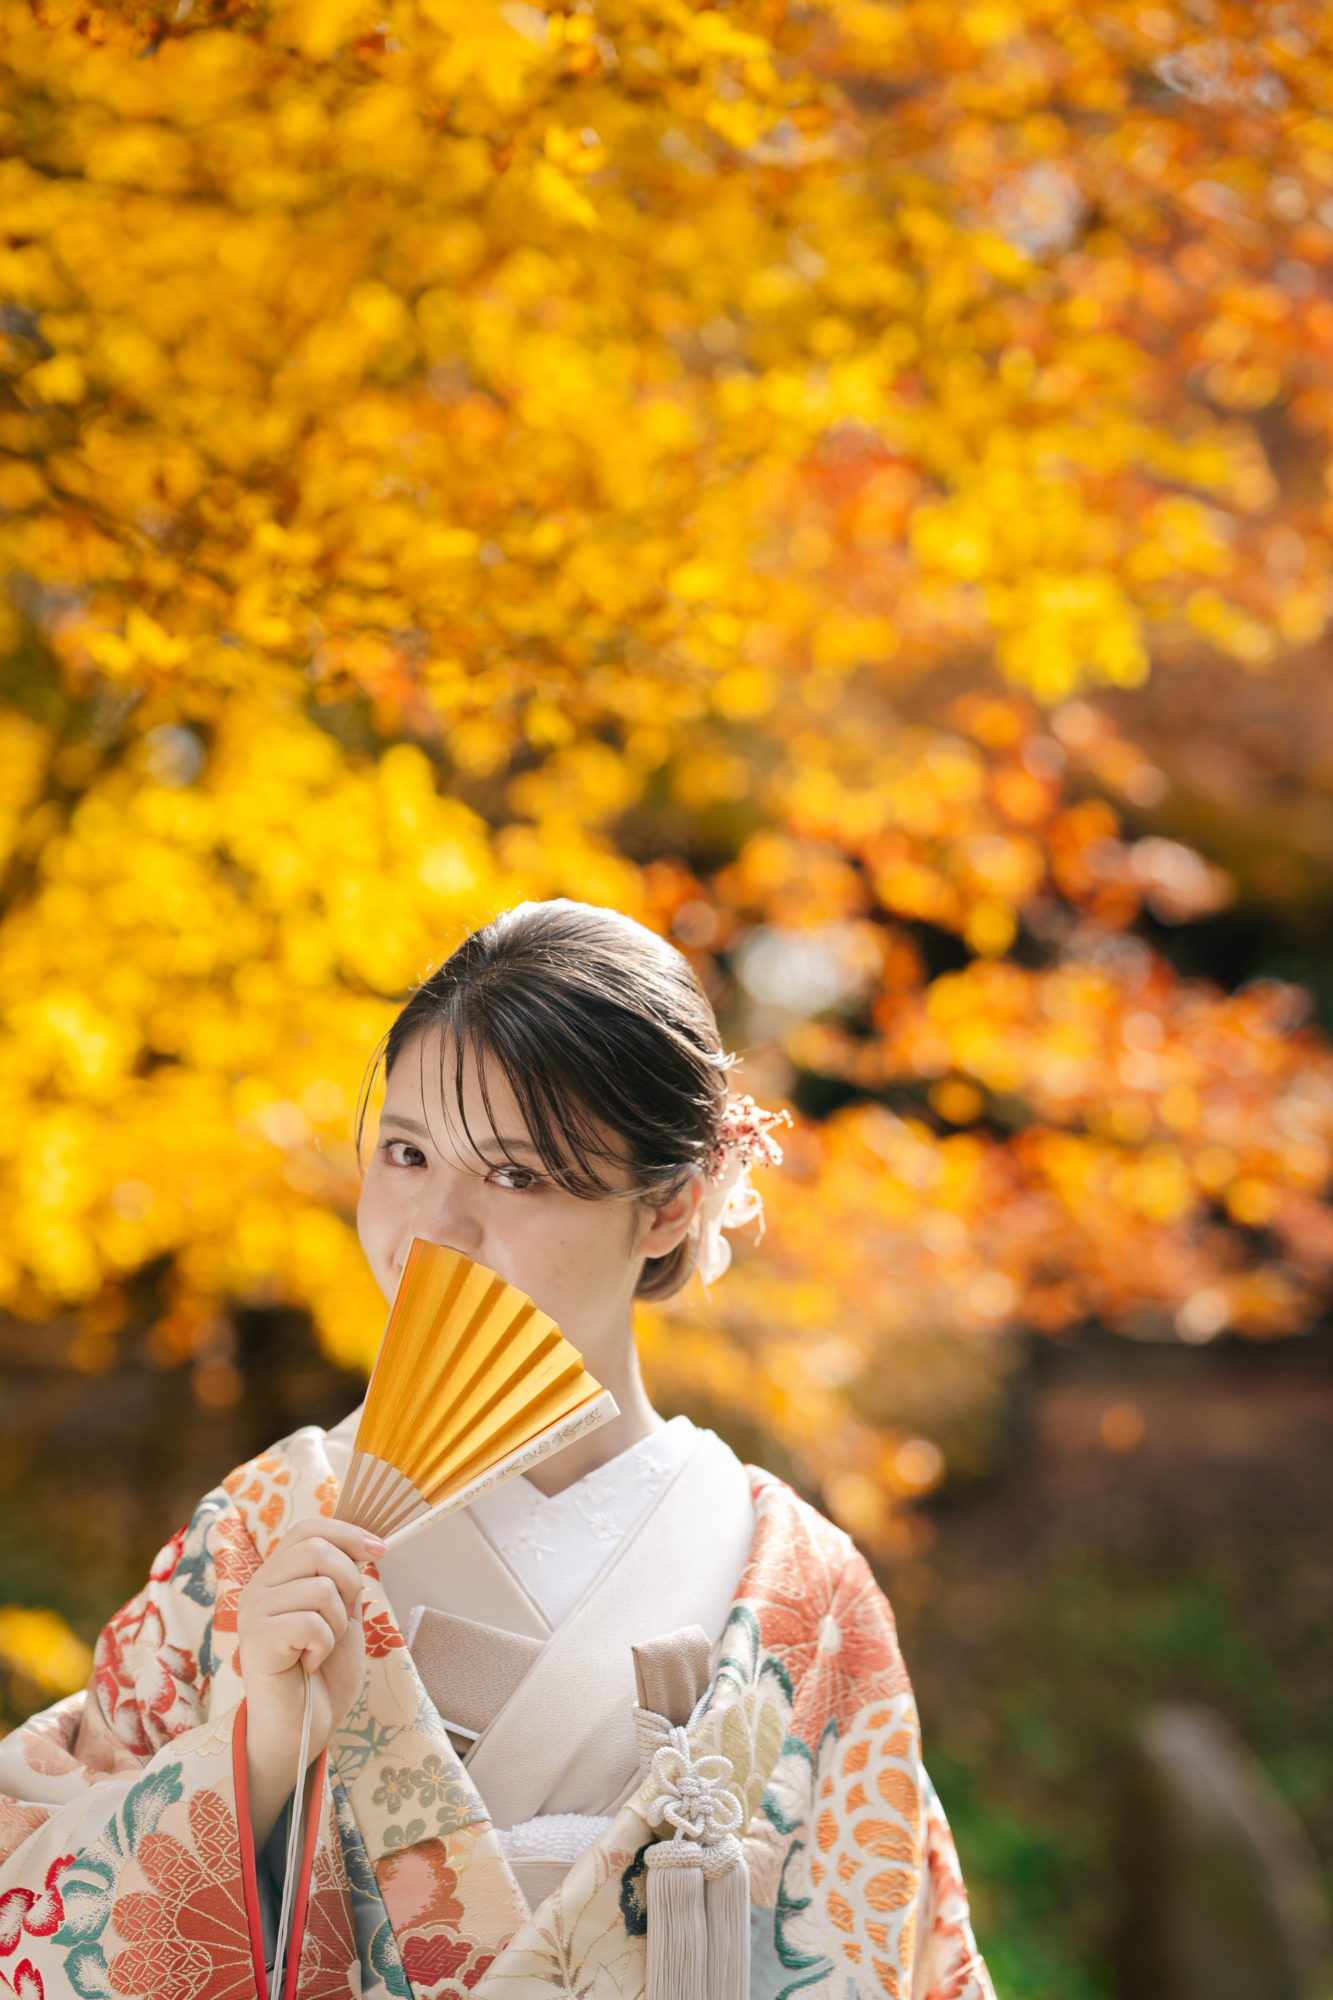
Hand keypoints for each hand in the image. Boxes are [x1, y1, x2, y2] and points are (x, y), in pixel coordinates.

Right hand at [237, 1516, 384, 1848]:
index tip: (380, 1551)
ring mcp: (253, 1612)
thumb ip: (344, 1581)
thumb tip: (367, 1545)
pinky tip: (308, 1664)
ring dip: (336, 1622)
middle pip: (316, 1549)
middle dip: (348, 1580)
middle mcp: (259, 1587)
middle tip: (343, 1618)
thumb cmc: (321, 1675)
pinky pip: (311, 1623)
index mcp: (277, 1576)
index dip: (348, 1532)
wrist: (302, 1730)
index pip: (308, 1528)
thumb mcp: (340, 1616)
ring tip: (320, 1648)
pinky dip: (323, 1646)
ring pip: (320, 1587)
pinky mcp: (257, 1640)